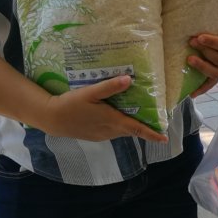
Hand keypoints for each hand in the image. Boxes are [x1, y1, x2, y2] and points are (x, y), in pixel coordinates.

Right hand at [40, 75, 168, 142]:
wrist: (52, 118)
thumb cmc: (71, 104)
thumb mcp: (91, 92)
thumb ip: (110, 86)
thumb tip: (129, 79)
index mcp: (112, 121)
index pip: (136, 129)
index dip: (151, 133)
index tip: (165, 138)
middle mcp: (109, 131)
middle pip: (131, 130)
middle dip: (144, 127)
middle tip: (155, 119)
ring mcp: (101, 135)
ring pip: (121, 131)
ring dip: (131, 126)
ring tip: (140, 115)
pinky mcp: (94, 135)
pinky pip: (112, 131)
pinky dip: (119, 125)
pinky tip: (117, 116)